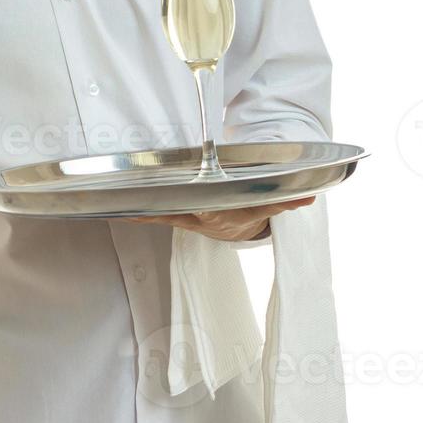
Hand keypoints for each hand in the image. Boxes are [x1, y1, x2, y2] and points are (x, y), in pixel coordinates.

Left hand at [123, 195, 314, 240]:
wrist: (240, 227)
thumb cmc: (250, 210)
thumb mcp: (268, 207)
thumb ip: (286, 200)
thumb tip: (308, 195)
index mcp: (220, 214)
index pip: (204, 210)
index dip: (194, 209)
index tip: (182, 207)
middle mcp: (198, 218)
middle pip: (174, 212)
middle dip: (153, 209)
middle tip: (128, 205)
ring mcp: (184, 217)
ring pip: (159, 213)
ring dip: (138, 210)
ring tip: (114, 206)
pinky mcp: (175, 214)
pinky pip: (153, 212)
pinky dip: (136, 211)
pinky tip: (115, 208)